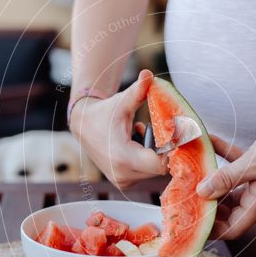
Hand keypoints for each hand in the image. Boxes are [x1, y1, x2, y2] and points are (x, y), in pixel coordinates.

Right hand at [70, 69, 166, 188]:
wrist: (83, 126)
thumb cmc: (105, 112)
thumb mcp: (122, 102)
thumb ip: (138, 91)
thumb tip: (148, 73)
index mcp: (123, 158)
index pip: (160, 164)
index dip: (170, 149)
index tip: (171, 132)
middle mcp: (122, 175)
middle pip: (159, 168)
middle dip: (163, 149)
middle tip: (156, 128)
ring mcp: (122, 181)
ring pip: (154, 171)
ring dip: (155, 153)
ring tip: (141, 134)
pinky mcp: (123, 182)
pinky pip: (146, 173)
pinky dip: (147, 159)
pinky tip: (137, 143)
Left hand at [197, 111, 255, 239]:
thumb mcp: (253, 163)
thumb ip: (226, 178)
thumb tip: (202, 192)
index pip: (232, 229)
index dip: (212, 229)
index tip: (193, 220)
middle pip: (228, 211)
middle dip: (208, 203)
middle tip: (186, 193)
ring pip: (230, 188)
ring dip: (213, 179)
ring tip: (194, 170)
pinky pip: (236, 166)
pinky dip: (223, 157)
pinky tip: (209, 141)